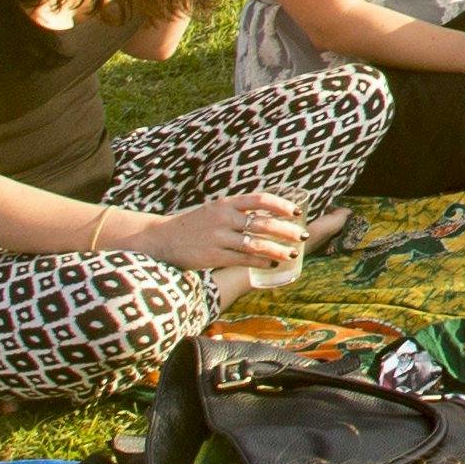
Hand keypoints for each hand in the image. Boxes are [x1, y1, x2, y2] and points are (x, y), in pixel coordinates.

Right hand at [137, 190, 305, 275]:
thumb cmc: (194, 225)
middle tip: (303, 236)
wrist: (162, 239)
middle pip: (263, 223)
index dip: (281, 205)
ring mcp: (218, 238)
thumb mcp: (214, 210)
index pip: (260, 199)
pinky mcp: (213, 256)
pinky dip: (261, 262)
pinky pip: (243, 259)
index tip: (297, 212)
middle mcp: (224, 218)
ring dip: (278, 249)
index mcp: (226, 203)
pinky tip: (273, 264)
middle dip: (287, 230)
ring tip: (293, 253)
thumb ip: (237, 212)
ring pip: (256, 243)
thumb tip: (268, 215)